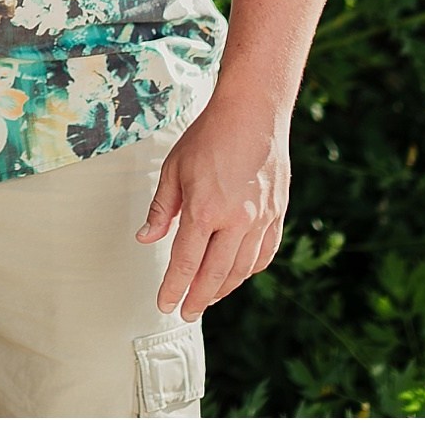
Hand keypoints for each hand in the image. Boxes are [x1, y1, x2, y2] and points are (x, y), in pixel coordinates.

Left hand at [137, 96, 290, 320]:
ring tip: (208, 297)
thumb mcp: (174, 168)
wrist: (253, 112)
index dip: (174, 287)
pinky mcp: (277, 213)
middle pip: (215, 274)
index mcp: (204, 209)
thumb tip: (146, 238)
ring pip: (242, 268)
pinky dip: (250, 269)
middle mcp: (235, 220)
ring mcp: (260, 218)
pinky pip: (264, 253)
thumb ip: (162, 208)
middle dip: (198, 298)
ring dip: (224, 288)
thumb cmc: (209, 136)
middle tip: (186, 312)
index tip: (166, 304)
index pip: (185, 262)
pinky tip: (238, 274)